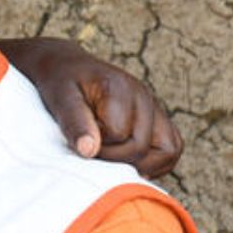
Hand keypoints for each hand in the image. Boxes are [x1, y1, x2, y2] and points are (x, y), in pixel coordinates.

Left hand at [8, 38, 182, 177]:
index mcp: (120, 87)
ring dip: (141, 165)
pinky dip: (156, 163)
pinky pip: (173, 149)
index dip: (96, 145)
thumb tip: (89, 151)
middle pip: (142, 147)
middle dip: (114, 159)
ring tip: (114, 162)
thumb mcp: (60, 98)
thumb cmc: (61, 84)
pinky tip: (130, 163)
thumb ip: (74, 122)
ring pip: (168, 151)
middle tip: (93, 151)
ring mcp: (154, 107)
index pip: (118, 134)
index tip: (80, 138)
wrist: (68, 67)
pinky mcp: (158, 118)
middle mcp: (143, 96)